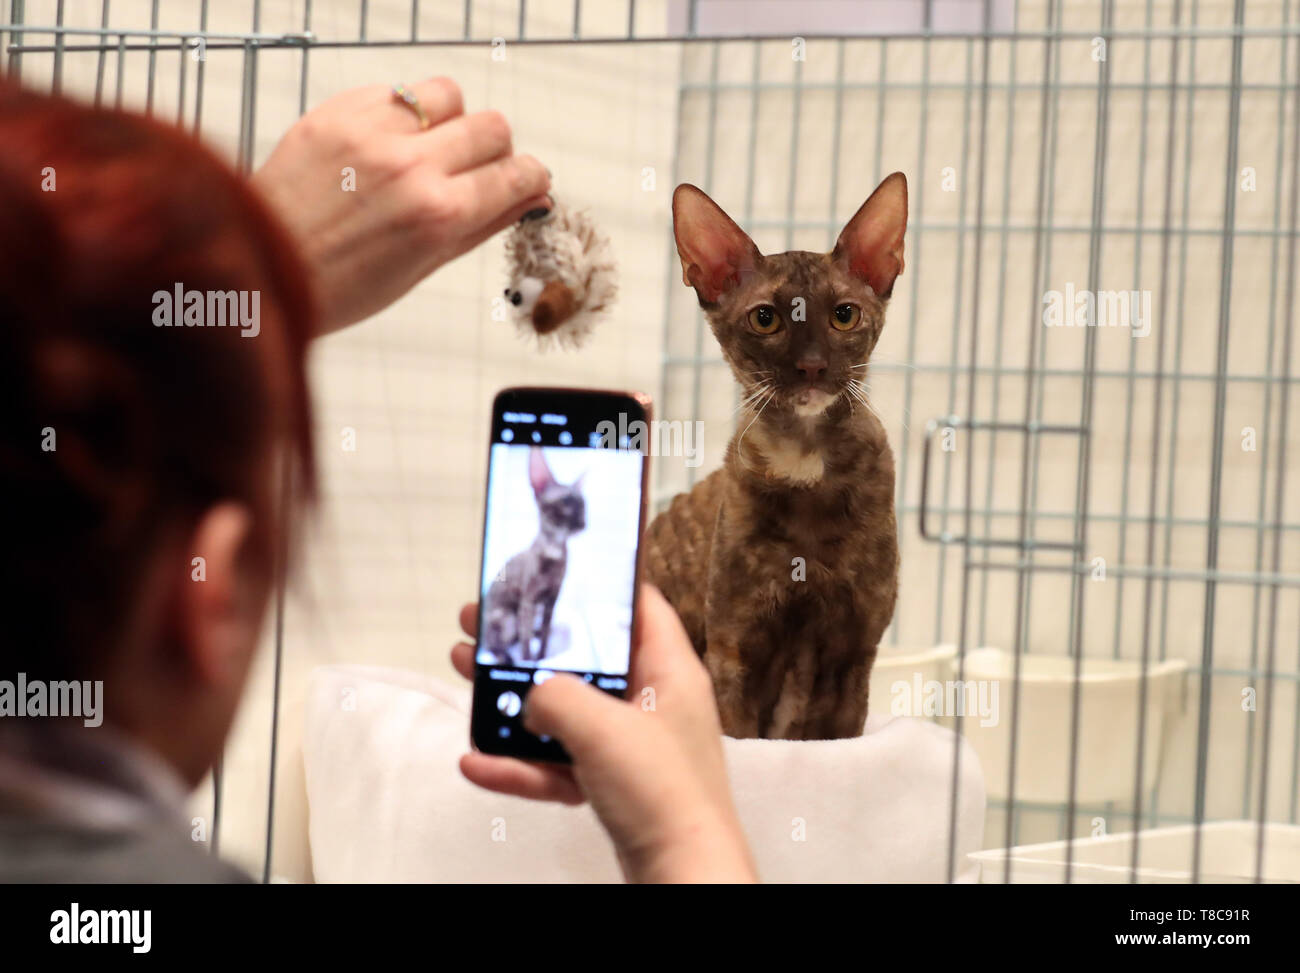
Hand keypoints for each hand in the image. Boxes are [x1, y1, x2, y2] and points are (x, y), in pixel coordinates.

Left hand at [251, 77, 550, 333]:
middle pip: (492, 126)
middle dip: (495, 149)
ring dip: (451, 118)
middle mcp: (411, 167)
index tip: (528, 179)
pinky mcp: (337, 112)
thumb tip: (526, 201)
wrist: (260, 264)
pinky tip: (385, 143)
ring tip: (430, 146)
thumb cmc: (334, 283)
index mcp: (438, 214)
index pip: (517, 174)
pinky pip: (393, 91)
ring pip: (448, 94)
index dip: (531, 177)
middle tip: (477, 168)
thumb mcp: (422, 267)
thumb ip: (480, 225)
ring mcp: (372, 134)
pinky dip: (401, 112)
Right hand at [451, 586, 757, 883]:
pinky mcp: (613, 783)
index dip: (600, 583)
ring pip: (563, 710)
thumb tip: (533, 697)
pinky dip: (519, 763)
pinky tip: (476, 761)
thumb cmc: (663, 792)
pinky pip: (558, 764)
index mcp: (668, 670)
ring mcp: (632, 745)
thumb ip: (557, 696)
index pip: (639, 605)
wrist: (680, 872)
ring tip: (464, 668)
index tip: (555, 568)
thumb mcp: (602, 728)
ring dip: (513, 697)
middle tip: (482, 621)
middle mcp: (653, 701)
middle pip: (585, 657)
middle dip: (530, 642)